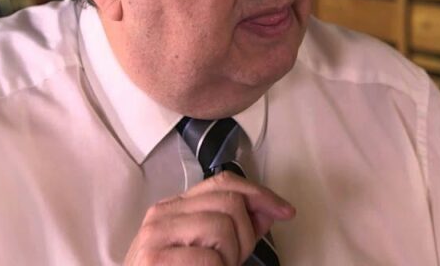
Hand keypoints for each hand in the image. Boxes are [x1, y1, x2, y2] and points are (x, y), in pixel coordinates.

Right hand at [124, 171, 294, 265]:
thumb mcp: (208, 248)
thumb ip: (236, 229)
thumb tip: (269, 209)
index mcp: (174, 206)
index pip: (223, 181)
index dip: (259, 193)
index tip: (285, 212)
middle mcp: (162, 213)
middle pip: (228, 202)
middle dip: (246, 234)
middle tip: (234, 260)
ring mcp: (155, 234)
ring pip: (222, 227)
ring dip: (231, 257)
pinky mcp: (154, 259)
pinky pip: (209, 258)